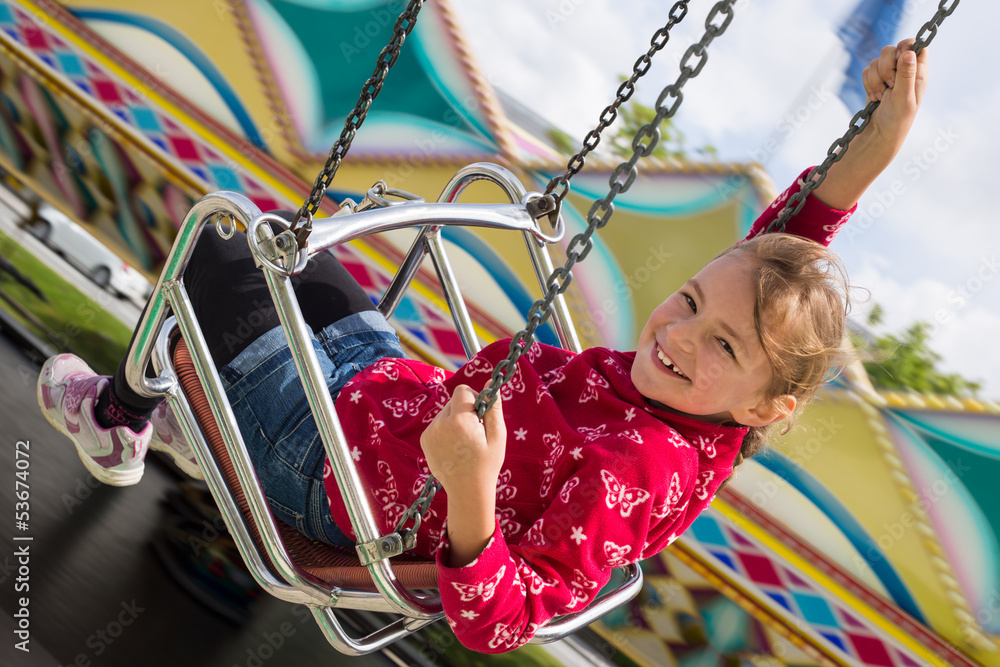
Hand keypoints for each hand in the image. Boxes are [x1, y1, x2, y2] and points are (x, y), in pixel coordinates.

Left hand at [420, 385, 505, 497]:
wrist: (467, 490)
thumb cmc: (487, 463)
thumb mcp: (498, 436)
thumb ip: (493, 408)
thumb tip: (489, 385)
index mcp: (459, 421)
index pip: (462, 390)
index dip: (474, 398)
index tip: (481, 414)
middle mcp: (440, 424)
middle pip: (453, 401)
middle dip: (464, 410)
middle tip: (474, 431)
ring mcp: (430, 432)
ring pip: (445, 412)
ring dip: (455, 420)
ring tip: (464, 442)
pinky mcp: (425, 439)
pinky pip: (438, 423)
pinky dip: (446, 429)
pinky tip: (454, 447)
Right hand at [813, 40, 928, 209]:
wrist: (879, 135)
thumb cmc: (897, 120)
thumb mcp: (904, 98)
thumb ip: (906, 74)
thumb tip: (909, 52)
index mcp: (919, 72)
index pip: (915, 45)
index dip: (905, 47)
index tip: (898, 58)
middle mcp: (905, 70)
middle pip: (892, 50)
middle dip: (885, 66)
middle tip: (890, 84)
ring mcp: (889, 75)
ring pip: (876, 61)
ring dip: (874, 79)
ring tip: (881, 96)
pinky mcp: (875, 81)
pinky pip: (866, 71)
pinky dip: (867, 84)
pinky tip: (874, 97)